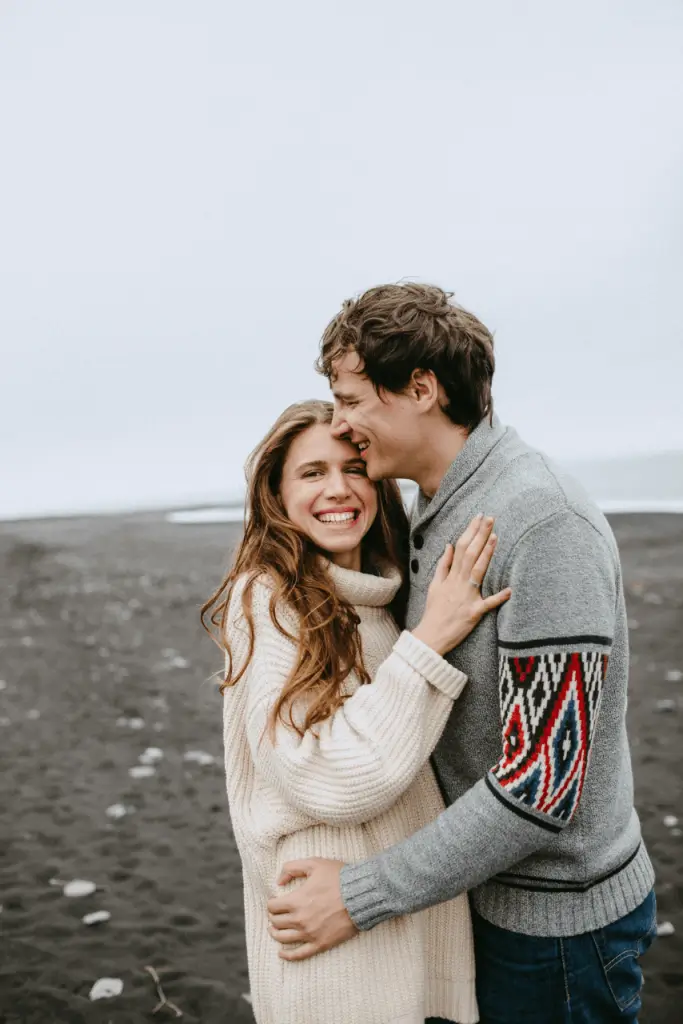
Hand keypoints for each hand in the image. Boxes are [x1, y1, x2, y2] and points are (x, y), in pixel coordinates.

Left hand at [266, 858, 357, 960]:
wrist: (362, 896)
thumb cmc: (339, 877)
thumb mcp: (314, 864)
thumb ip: (292, 868)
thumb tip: (278, 881)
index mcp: (296, 900)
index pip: (273, 907)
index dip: (270, 904)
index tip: (274, 902)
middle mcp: (300, 919)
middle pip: (276, 923)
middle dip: (273, 918)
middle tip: (274, 915)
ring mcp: (310, 934)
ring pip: (283, 939)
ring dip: (275, 935)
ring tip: (274, 931)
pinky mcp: (321, 944)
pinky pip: (299, 954)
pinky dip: (288, 955)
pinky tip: (282, 953)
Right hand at [411, 514, 510, 655]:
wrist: (431, 635)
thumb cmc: (434, 611)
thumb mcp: (434, 585)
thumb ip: (443, 565)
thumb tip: (449, 545)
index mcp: (451, 576)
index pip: (461, 548)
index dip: (471, 532)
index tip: (479, 517)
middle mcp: (459, 583)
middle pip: (470, 554)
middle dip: (480, 535)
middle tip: (490, 518)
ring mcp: (467, 597)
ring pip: (478, 571)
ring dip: (487, 554)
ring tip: (495, 537)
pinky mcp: (474, 612)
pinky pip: (488, 604)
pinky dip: (498, 597)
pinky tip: (510, 589)